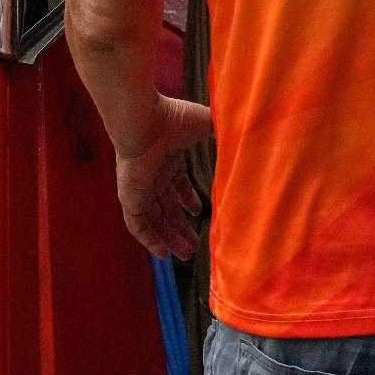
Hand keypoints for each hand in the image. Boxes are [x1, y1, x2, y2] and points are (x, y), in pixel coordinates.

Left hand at [115, 95, 213, 259]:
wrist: (145, 122)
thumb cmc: (174, 119)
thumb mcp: (206, 124)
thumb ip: (223, 130)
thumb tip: (244, 130)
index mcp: (169, 159)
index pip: (177, 184)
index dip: (187, 198)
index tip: (197, 211)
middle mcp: (154, 176)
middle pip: (167, 208)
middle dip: (181, 226)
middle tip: (195, 245)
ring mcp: (140, 188)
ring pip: (154, 220)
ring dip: (169, 238)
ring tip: (186, 255)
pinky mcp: (130, 198)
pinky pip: (137, 225)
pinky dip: (149, 240)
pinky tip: (163, 254)